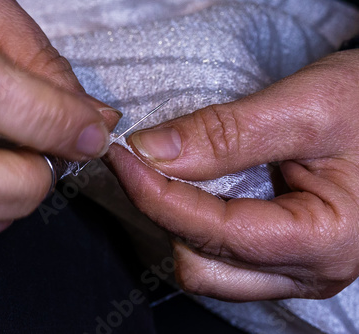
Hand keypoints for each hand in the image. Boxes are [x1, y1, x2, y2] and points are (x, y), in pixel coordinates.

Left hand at [106, 50, 358, 300]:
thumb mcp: (305, 109)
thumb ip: (226, 134)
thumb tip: (153, 151)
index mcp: (324, 240)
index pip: (214, 232)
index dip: (157, 194)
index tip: (123, 157)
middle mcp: (308, 271)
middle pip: (203, 264)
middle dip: (164, 214)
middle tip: (143, 163)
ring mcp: (295, 270)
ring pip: (208, 269)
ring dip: (177, 224)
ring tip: (170, 175)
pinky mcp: (284, 257)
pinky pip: (222, 259)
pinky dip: (196, 226)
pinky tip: (194, 190)